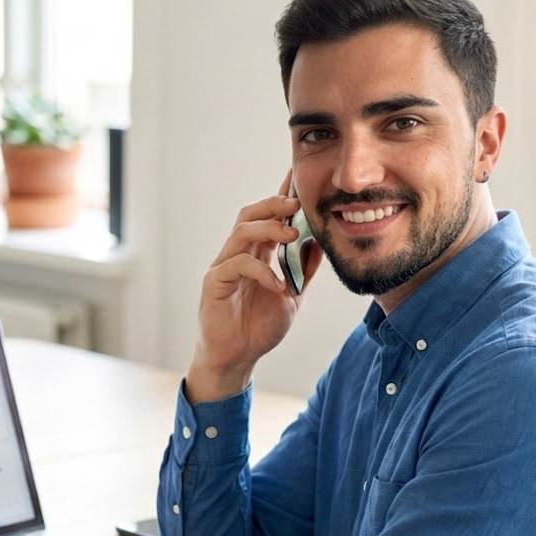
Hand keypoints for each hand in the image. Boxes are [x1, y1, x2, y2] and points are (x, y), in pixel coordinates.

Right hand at [185, 171, 323, 402]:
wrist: (237, 358)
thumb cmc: (259, 328)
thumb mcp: (292, 296)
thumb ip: (303, 271)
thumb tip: (321, 243)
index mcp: (257, 254)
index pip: (269, 218)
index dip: (282, 196)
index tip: (297, 176)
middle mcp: (238, 254)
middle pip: (250, 214)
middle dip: (273, 204)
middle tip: (296, 203)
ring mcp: (224, 267)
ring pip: (241, 232)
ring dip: (268, 229)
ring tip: (291, 235)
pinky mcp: (214, 284)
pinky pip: (236, 266)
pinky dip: (260, 271)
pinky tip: (278, 285)